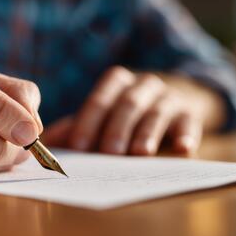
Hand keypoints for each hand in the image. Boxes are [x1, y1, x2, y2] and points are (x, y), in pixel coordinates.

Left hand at [42, 66, 221, 154]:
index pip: (100, 99)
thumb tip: (45, 146)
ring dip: (147, 132)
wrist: (174, 102)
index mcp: (117, 83)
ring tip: (140, 153)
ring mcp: (169, 97)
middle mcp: (143, 85)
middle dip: (117, 129)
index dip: (88, 122)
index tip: (78, 147)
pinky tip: (183, 149)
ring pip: (157, 112)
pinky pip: (189, 122)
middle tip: (109, 153)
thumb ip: (77, 128)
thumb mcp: (103, 116)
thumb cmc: (127, 114)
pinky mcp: (191, 113)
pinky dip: (186, 134)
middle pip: (128, 104)